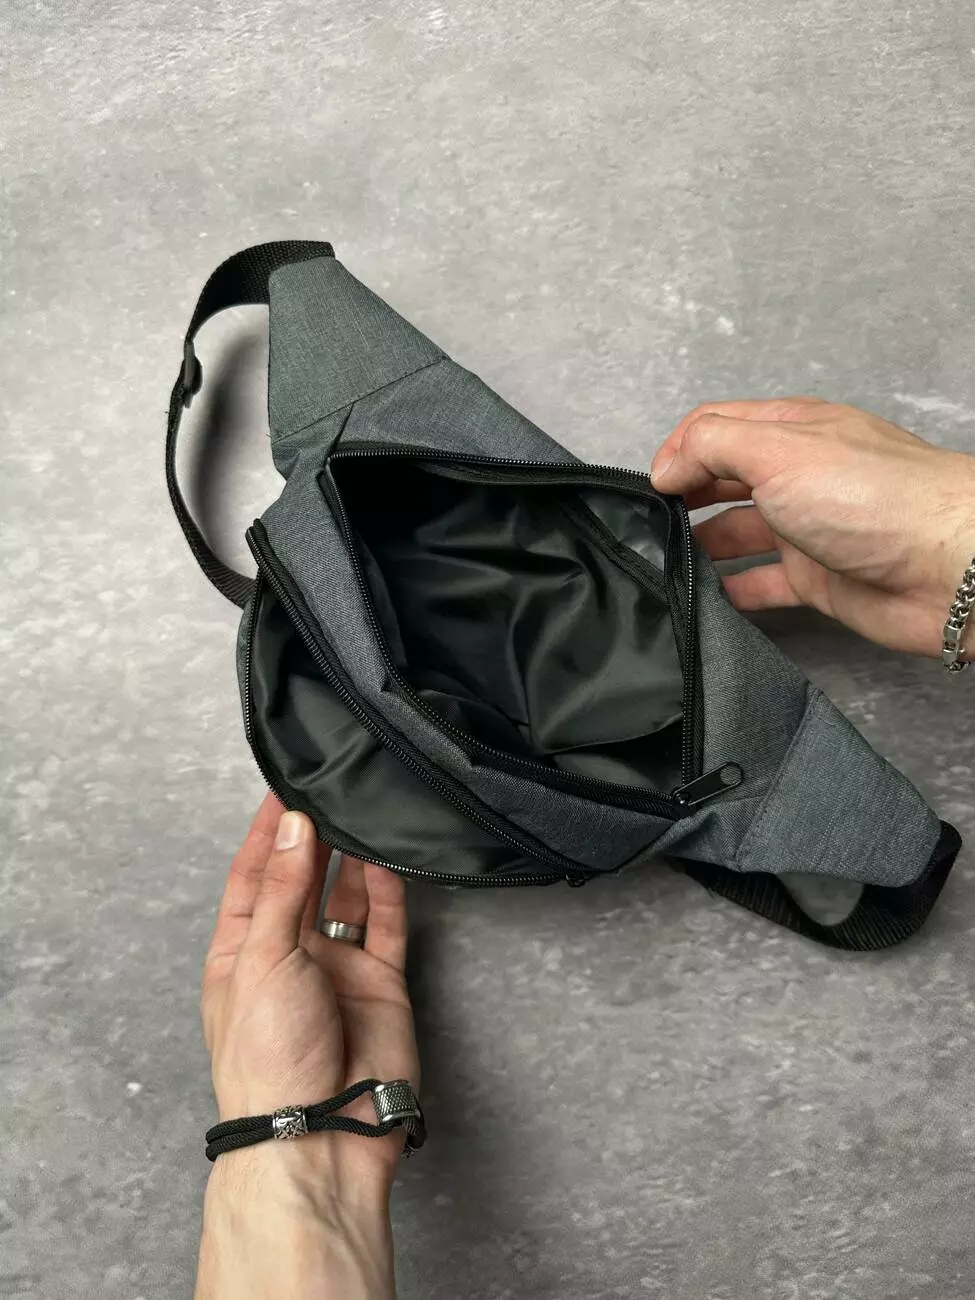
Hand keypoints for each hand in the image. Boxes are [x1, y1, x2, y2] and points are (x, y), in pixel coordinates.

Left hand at [196, 794, 417, 1299]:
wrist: (320, 1131)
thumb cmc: (268, 1053)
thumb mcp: (262, 959)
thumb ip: (284, 889)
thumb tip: (295, 826)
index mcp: (242, 952)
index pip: (253, 876)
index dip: (267, 832)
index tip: (284, 784)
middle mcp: (289, 955)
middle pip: (302, 882)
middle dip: (314, 837)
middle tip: (332, 788)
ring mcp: (337, 969)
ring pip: (348, 898)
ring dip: (353, 859)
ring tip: (363, 811)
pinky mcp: (381, 984)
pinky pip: (387, 927)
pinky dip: (390, 892)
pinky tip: (390, 858)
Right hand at [651, 398, 974, 658]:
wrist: (949, 567)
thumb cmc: (873, 497)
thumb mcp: (778, 450)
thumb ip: (712, 447)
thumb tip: (666, 465)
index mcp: (791, 431)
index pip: (717, 427)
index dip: (678, 449)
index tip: (652, 485)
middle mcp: (799, 476)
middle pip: (725, 479)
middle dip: (685, 495)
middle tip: (650, 523)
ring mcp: (809, 529)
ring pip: (740, 533)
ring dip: (702, 545)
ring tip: (666, 563)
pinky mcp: (819, 580)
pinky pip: (763, 583)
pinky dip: (733, 590)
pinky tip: (706, 598)